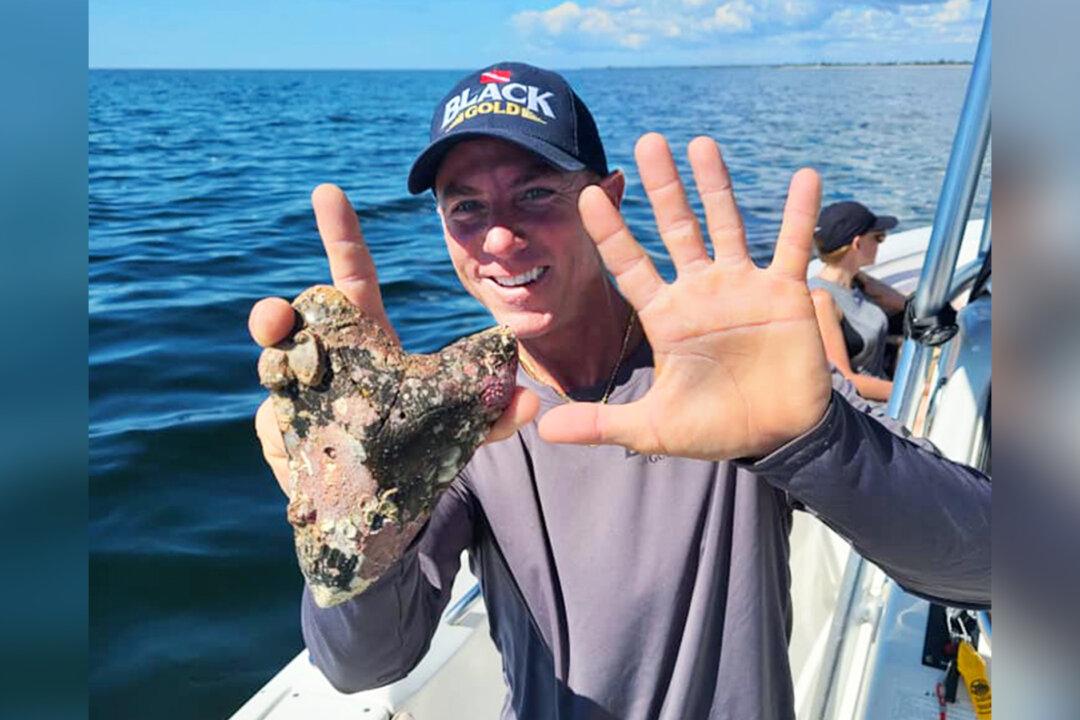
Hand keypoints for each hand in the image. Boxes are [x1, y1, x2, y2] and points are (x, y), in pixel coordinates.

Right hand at [250, 184, 537, 493]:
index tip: (328, 192)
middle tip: (275, 318)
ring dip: (271, 368)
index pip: (352, 277)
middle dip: (274, 313)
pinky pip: (274, 428)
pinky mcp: (284, 436)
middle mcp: (326, 358)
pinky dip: (281, 434)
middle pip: (291, 320)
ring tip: (279, 378)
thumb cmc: (419, 445)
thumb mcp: (461, 428)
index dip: (341, 236)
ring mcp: (299, 395)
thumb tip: (530, 400)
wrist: (389, 500)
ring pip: (272, 368)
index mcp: (367, 338)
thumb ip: (492, 415)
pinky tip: (294, 442)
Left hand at [537, 133, 831, 459]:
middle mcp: (700, 291)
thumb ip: (601, 424)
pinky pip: (792, 246)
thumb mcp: (652, 428)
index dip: (610, 232)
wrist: (776, 438)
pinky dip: (800, 213)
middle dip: (663, 188)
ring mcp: (742, 287)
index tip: (587, 195)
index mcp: (665, 316)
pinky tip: (805, 176)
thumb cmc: (714, 427)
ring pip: (725, 225)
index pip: (629, 265)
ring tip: (701, 144)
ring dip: (715, 185)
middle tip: (647, 142)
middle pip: (676, 228)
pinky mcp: (784, 294)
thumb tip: (543, 430)